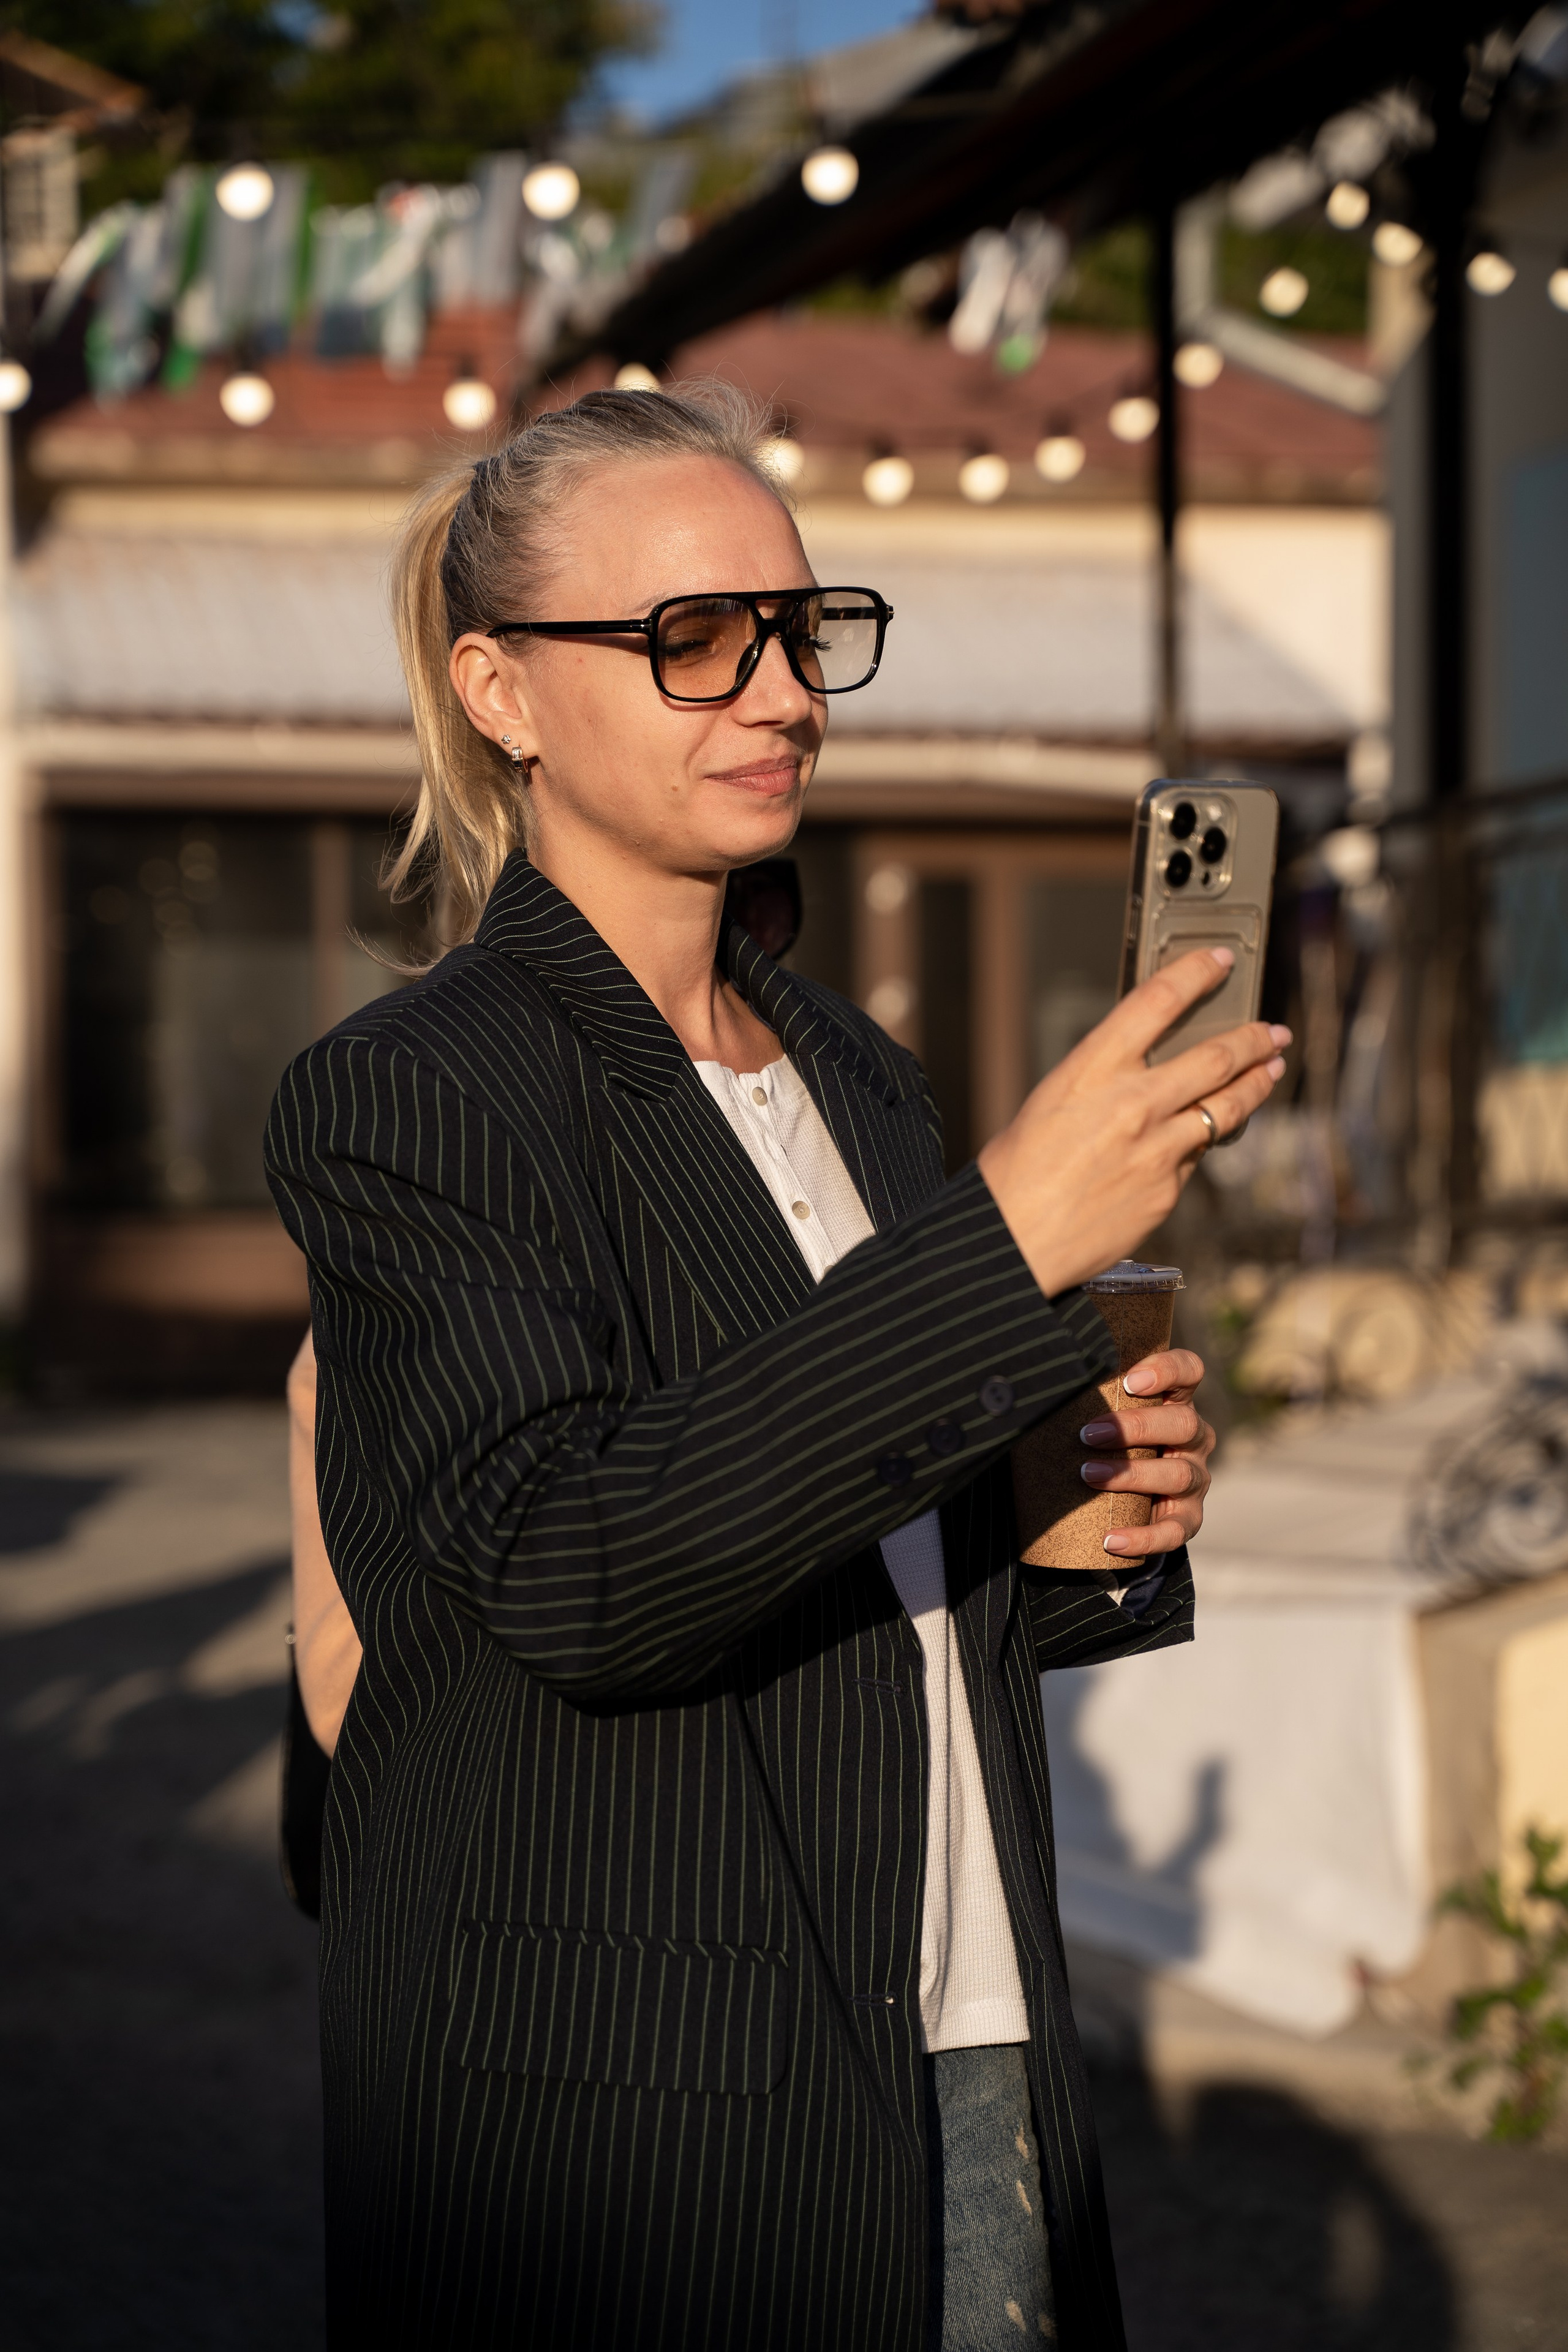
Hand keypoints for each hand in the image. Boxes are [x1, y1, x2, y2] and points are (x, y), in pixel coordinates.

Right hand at [977, 948, 1289, 1299]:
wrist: (1013, 1243)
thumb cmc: (1016, 1172)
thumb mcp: (1050, 1101)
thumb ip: (1101, 1080)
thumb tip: (1144, 1069)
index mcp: (1092, 1070)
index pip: (1157, 1001)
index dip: (1197, 973)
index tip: (1221, 961)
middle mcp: (1132, 1104)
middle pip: (1216, 1057)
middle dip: (1254, 1040)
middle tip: (1272, 1032)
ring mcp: (1157, 1150)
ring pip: (1226, 1107)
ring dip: (1255, 1086)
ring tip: (1272, 1071)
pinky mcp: (1167, 1190)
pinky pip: (1195, 1157)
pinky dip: (1201, 1143)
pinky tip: (1203, 1138)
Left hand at [1076, 1346, 1213, 1561]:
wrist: (1118, 1504)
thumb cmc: (1100, 1446)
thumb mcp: (1095, 1417)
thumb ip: (1071, 1400)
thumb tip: (1007, 1391)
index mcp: (1174, 1402)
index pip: (1188, 1371)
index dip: (1166, 1370)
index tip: (1129, 1380)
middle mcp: (1192, 1438)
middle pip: (1183, 1423)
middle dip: (1136, 1427)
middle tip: (1089, 1434)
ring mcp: (1194, 1479)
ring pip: (1178, 1474)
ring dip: (1131, 1475)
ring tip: (1088, 1476)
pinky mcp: (1187, 1520)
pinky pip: (1173, 1532)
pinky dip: (1142, 1537)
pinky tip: (1111, 1540)